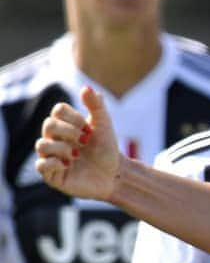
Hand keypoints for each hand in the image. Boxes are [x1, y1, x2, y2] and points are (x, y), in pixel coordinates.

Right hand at [34, 85, 120, 200]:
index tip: (89, 129)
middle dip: (69, 131)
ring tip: (77, 155)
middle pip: (48, 125)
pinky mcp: (52, 175)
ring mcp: (52, 157)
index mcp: (66, 126)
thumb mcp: (105, 126)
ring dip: (61, 147)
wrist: (115, 175)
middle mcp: (55, 140)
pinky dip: (54, 163)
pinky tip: (68, 164)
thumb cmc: (107, 149)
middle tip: (86, 140)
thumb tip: (87, 87)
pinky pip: (41, 165)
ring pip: (41, 145)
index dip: (74, 117)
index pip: (58, 110)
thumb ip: (97, 106)